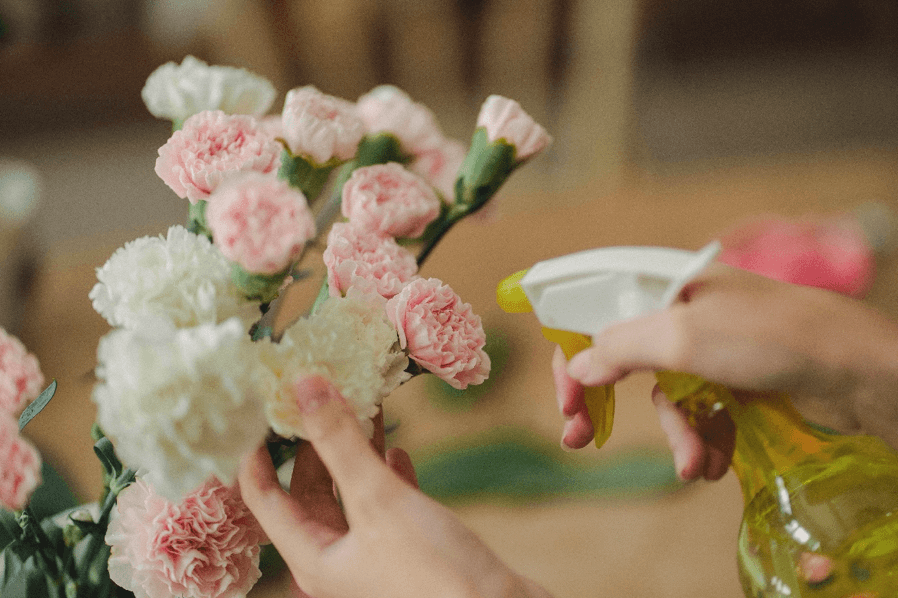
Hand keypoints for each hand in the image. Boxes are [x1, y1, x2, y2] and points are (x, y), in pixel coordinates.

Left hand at [239, 376, 551, 597]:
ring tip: (361, 411)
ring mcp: (373, 555)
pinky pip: (386, 505)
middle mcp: (337, 558)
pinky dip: (387, 475)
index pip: (263, 498)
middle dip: (312, 444)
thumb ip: (339, 442)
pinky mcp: (409, 550)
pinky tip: (398, 453)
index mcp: (313, 556)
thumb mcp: (376, 499)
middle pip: (308, 492)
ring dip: (354, 453)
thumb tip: (304, 386)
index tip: (259, 409)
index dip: (256, 454)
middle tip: (317, 399)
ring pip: (350, 493)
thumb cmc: (431, 572)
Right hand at [553, 264, 897, 470]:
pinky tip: (715, 462)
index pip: (595, 311)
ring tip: (693, 464)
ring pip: (666, 395)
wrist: (856, 370)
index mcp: (664, 286)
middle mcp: (683, 313)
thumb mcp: (681, 338)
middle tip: (578, 438)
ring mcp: (712, 348)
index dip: (572, 352)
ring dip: (676, 434)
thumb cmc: (767, 338)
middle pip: (622, 357)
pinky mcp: (737, 380)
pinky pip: (701, 412)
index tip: (565, 399)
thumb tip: (577, 368)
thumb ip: (619, 348)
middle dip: (603, 403)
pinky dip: (704, 440)